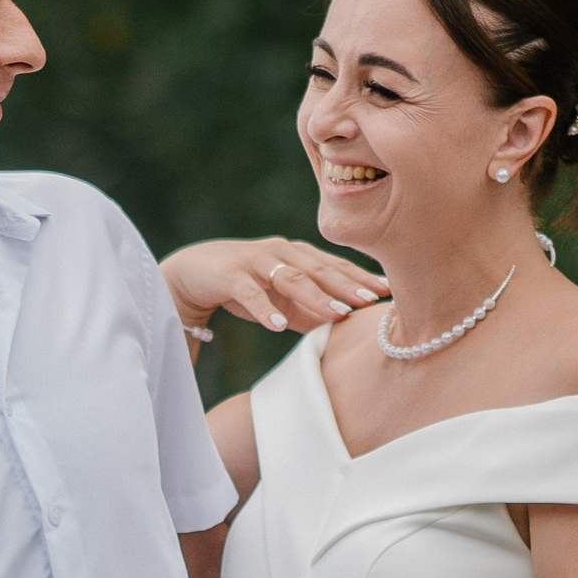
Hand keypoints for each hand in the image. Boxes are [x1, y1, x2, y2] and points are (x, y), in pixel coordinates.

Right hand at [161, 235, 388, 340]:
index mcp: (297, 255)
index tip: (388, 291)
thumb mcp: (281, 301)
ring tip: (337, 312)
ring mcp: (254, 260)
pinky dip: (264, 308)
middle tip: (371, 300)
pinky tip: (278, 325)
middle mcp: (280, 251)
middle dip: (346, 284)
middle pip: (319, 268)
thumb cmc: (243, 287)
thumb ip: (310, 311)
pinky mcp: (228, 274)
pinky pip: (249, 292)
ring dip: (315, 295)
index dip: (360, 277)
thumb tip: (345, 326)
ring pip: (290, 277)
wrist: (189, 275)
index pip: (335, 265)